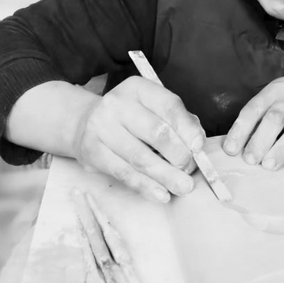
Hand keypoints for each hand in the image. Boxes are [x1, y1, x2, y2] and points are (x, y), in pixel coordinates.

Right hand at [72, 76, 205, 202]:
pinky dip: (146, 186)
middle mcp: (117, 104)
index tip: (199, 147)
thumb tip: (197, 144)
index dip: (187, 128)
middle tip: (191, 169)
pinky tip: (161, 194)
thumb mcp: (154, 109)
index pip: (168, 105)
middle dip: (178, 154)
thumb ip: (179, 121)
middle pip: (155, 132)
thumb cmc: (132, 117)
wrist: (85, 123)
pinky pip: (123, 173)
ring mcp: (101, 127)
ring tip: (183, 186)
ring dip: (165, 175)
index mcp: (138, 88)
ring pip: (140, 157)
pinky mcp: (91, 152)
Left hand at [222, 74, 283, 177]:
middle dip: (260, 139)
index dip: (241, 129)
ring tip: (270, 166)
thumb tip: (235, 148)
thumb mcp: (274, 99)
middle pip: (275, 118)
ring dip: (283, 148)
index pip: (253, 109)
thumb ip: (259, 118)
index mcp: (273, 92)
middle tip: (250, 160)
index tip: (230, 150)